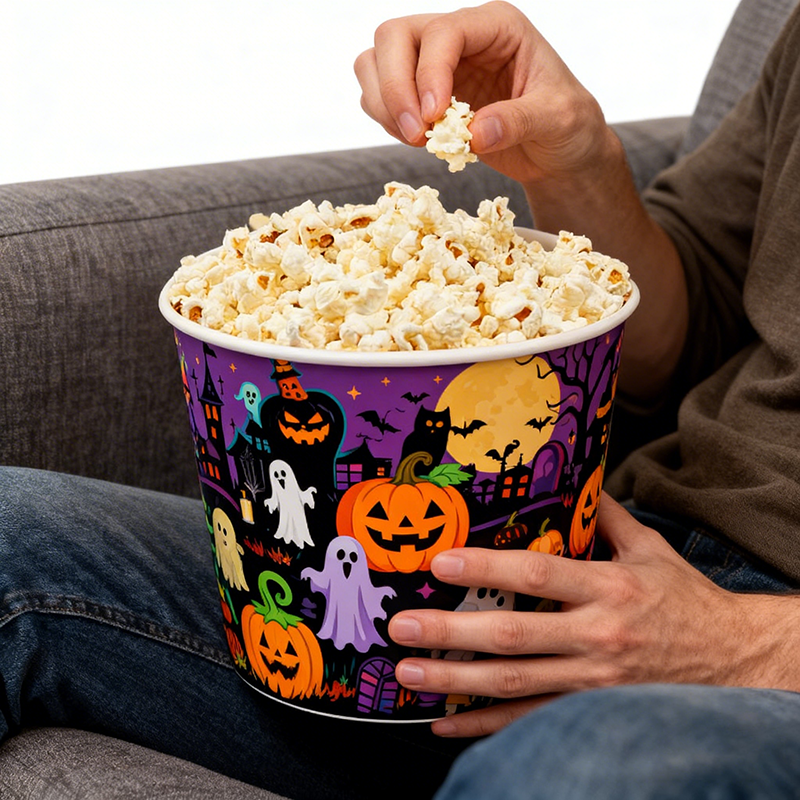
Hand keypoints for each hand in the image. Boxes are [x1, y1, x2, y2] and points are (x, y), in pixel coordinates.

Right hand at [354, 1, 611, 186]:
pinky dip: (387, 120)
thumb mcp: (558, 120)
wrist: (560, 151)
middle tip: (416, 134)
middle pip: (394, 36)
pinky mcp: (421, 94)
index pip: (442, 32)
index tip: (434, 118)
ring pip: (375, 62)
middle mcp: (460, 37)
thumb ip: (519, 121)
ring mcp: (435, 64)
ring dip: (384, 104)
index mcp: (496, 26)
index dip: (428, 73)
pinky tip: (419, 141)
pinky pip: (379, 96)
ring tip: (418, 139)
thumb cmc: (568, 125)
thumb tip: (474, 135)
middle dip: (394, 88)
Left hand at [388, 493, 798, 737]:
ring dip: (456, 682)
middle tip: (401, 627)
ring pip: (514, 684)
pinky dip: (484, 726)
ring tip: (409, 673)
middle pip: (515, 636)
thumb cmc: (685, 600)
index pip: (539, 574)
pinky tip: (444, 724)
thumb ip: (607, 516)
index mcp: (609, 588)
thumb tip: (574, 479)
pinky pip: (530, 721)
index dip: (489, 569)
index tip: (441, 563)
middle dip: (452, 633)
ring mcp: (592, 681)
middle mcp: (597, 636)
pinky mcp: (589, 711)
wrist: (733, 662)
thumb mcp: (651, 549)